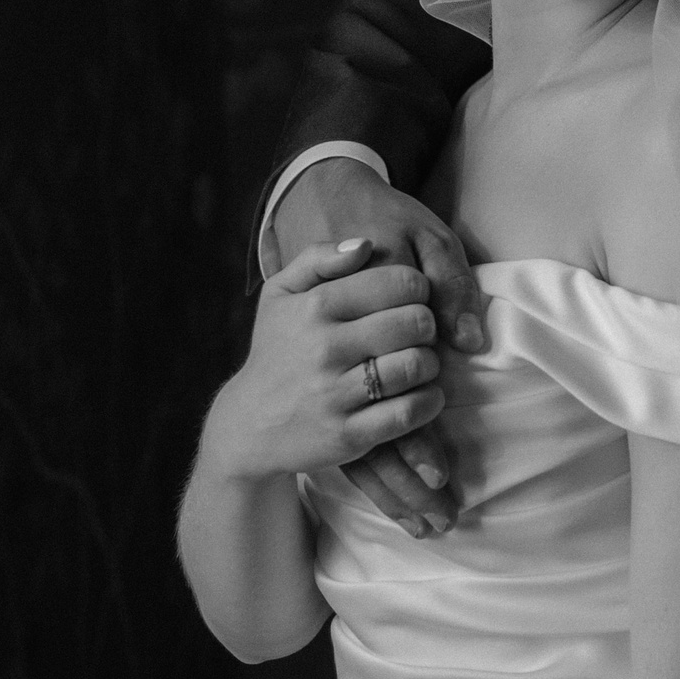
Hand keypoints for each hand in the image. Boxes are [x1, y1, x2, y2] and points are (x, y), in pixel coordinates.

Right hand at [209, 238, 444, 486]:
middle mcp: (325, 348)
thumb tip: (366, 243)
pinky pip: (409, 412)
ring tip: (419, 363)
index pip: (399, 282)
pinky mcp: (349, 435)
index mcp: (315, 307)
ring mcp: (336, 394)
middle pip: (415, 322)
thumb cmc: (277, 352)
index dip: (418, 288)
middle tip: (419, 333)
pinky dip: (428, 402)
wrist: (250, 426)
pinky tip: (421, 394)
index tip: (412, 300)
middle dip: (428, 326)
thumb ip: (318, 258)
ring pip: (416, 366)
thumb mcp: (280, 294)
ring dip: (430, 364)